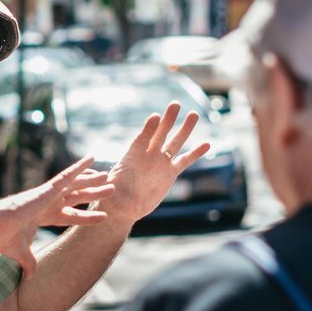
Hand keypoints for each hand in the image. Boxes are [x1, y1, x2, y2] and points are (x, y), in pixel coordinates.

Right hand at [0, 157, 113, 277]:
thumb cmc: (3, 238)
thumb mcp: (21, 253)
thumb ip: (29, 263)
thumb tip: (29, 277)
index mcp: (43, 216)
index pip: (71, 216)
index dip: (87, 217)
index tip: (103, 216)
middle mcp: (48, 203)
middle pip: (76, 197)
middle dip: (92, 194)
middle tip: (109, 189)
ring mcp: (48, 195)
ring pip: (75, 185)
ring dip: (91, 180)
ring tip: (108, 176)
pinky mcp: (47, 189)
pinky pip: (66, 176)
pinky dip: (79, 167)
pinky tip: (92, 159)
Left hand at [97, 102, 208, 222]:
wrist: (125, 206)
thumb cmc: (113, 196)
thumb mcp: (111, 186)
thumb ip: (114, 181)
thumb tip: (104, 181)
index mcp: (132, 155)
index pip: (142, 138)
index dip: (148, 128)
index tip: (154, 117)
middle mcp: (148, 155)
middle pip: (160, 133)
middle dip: (168, 119)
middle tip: (175, 104)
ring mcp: (160, 163)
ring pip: (175, 142)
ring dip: (184, 129)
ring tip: (193, 114)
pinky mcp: (170, 173)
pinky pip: (184, 161)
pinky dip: (195, 153)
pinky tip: (206, 144)